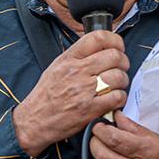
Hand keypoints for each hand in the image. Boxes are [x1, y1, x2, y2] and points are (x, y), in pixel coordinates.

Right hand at [12, 30, 128, 156]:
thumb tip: (101, 47)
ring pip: (118, 76)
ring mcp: (84, 91)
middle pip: (114, 56)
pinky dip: (120, 98)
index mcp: (69, 59)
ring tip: (117, 85)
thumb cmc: (46, 95)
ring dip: (123, 81)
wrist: (34, 120)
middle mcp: (77, 72)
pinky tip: (113, 99)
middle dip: (123, 61)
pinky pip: (117, 97)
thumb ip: (78, 55)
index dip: (114, 40)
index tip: (118, 46)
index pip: (98, 38)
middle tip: (121, 67)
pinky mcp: (90, 109)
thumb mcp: (57, 66)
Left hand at [89, 111, 158, 158]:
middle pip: (103, 156)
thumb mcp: (158, 139)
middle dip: (94, 143)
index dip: (102, 131)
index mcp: (147, 151)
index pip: (115, 139)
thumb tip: (118, 118)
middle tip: (96, 136)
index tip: (99, 125)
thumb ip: (134, 129)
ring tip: (121, 154)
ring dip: (109, 157)